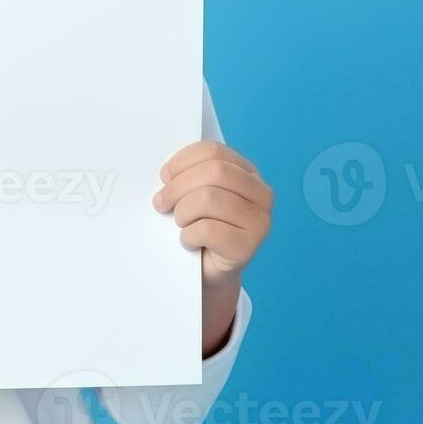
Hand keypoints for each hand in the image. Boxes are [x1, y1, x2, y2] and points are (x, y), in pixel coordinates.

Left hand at [154, 141, 272, 286]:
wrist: (207, 271)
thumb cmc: (200, 227)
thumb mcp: (196, 194)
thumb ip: (190, 177)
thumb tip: (166, 175)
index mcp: (248, 174)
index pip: (214, 152)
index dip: (183, 161)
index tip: (164, 176)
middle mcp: (261, 195)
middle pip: (214, 172)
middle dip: (178, 186)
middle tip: (160, 203)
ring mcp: (259, 222)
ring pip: (209, 199)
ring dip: (182, 212)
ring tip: (180, 224)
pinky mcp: (248, 247)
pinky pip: (207, 230)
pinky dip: (188, 235)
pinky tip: (189, 242)